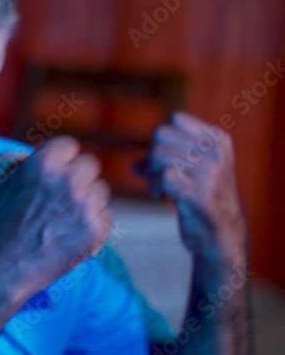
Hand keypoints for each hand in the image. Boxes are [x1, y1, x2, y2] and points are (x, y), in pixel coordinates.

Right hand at [0, 137, 111, 300]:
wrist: (1, 269)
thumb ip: (9, 158)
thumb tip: (31, 154)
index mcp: (41, 164)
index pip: (69, 145)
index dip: (60, 159)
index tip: (54, 173)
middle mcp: (66, 181)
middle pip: (89, 165)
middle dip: (76, 177)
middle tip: (61, 196)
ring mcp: (84, 206)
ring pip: (100, 190)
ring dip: (86, 200)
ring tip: (62, 218)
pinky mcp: (95, 229)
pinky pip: (105, 215)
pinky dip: (92, 223)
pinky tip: (70, 233)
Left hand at [135, 112, 246, 264]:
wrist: (222, 236)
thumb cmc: (200, 201)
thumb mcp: (188, 173)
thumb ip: (161, 162)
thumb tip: (133, 166)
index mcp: (217, 140)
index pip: (175, 119)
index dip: (160, 140)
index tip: (164, 161)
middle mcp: (216, 152)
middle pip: (161, 134)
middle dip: (151, 156)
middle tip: (156, 178)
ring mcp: (211, 173)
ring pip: (160, 154)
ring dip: (151, 174)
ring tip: (158, 189)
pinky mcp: (201, 194)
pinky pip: (164, 176)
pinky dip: (154, 187)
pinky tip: (161, 197)